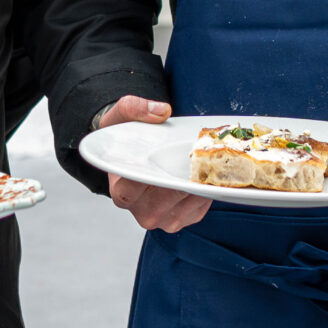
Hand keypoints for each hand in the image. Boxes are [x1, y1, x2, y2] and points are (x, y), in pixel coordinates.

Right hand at [95, 95, 211, 232]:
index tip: (166, 155)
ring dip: (201, 179)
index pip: (131, 190)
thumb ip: (133, 108)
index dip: (150, 173)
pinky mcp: (185, 218)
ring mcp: (164, 219)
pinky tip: (207, 170)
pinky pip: (202, 203)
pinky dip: (208, 187)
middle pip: (170, 194)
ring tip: (205, 158)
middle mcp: (141, 210)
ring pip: (190, 199)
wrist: (136, 159)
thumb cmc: (125, 141)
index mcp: (121, 191)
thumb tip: (161, 111)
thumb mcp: (120, 118)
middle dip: (186, 171)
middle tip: (198, 151)